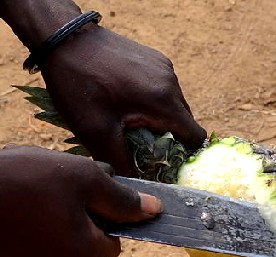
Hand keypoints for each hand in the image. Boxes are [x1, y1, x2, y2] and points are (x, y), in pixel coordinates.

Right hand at [0, 145, 161, 256]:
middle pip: (88, 244)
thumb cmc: (28, 180)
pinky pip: (37, 243)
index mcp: (82, 251)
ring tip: (42, 192)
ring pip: (62, 242)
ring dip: (61, 218)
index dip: (112, 219)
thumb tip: (154, 210)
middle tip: (68, 187)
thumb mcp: (87, 179)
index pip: (114, 245)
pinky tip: (25, 202)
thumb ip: (123, 199)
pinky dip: (38, 225)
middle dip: (85, 216)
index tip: (99, 197)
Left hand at [39, 25, 205, 175]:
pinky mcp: (155, 58)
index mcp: (164, 101)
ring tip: (132, 120)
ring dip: (161, 117)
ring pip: (175, 104)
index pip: (195, 136)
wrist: (64, 39)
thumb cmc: (80, 86)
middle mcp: (171, 82)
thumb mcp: (96, 131)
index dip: (185, 153)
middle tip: (144, 145)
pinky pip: (164, 87)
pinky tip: (128, 100)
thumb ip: (121, 161)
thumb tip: (135, 182)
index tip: (167, 161)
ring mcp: (164, 67)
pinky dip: (154, 99)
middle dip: (170, 137)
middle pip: (186, 121)